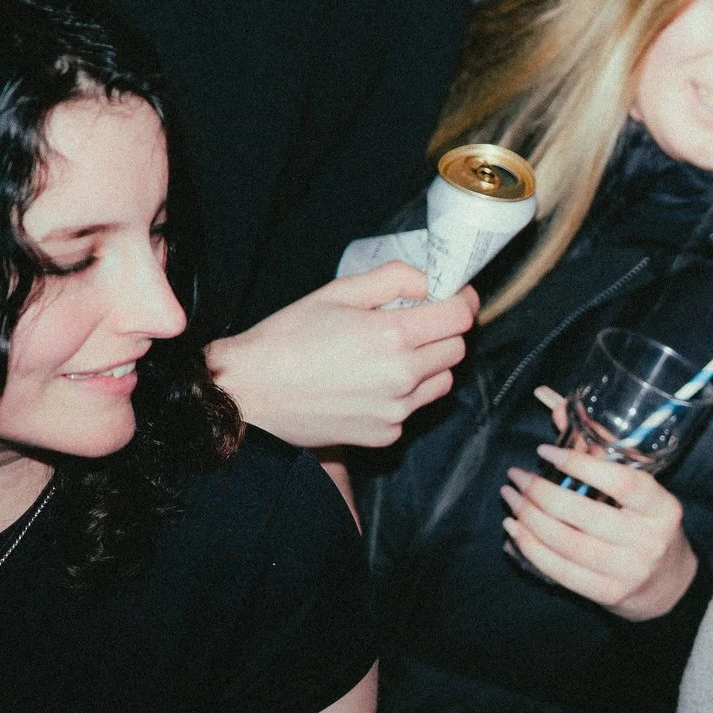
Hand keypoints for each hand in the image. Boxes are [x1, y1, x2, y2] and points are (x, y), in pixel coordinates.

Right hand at [207, 264, 476, 448]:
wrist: (251, 394)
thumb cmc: (288, 338)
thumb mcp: (338, 292)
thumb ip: (393, 279)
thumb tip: (432, 278)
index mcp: (393, 336)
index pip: (460, 317)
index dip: (461, 300)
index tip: (452, 295)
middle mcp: (402, 377)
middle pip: (457, 349)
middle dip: (444, 331)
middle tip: (416, 321)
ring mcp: (397, 411)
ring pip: (443, 381)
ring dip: (430, 363)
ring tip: (391, 353)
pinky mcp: (386, 434)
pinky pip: (415, 408)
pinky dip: (406, 393)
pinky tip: (370, 382)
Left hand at [501, 386, 699, 621]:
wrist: (668, 585)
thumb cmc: (648, 526)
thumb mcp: (639, 491)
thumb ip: (602, 452)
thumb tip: (558, 408)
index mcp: (662, 508)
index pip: (621, 482)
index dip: (580, 465)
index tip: (545, 451)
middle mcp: (649, 540)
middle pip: (584, 514)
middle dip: (540, 493)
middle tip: (517, 476)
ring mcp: (628, 570)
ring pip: (566, 543)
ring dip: (529, 519)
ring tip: (510, 498)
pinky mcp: (607, 593)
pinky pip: (560, 571)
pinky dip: (531, 548)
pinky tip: (515, 529)